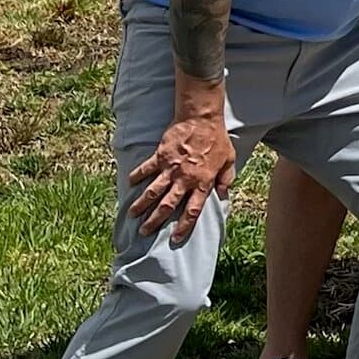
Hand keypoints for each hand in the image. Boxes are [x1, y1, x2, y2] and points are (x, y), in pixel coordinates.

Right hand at [127, 112, 236, 244]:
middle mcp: (184, 179)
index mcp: (202, 183)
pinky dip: (137, 176)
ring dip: (141, 204)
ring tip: (132, 215)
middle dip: (155, 221)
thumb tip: (223, 194)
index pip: (192, 210)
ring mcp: (170, 168)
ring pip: (152, 191)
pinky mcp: (160, 156)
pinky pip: (145, 169)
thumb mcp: (229, 161)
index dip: (184, 226)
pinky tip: (129, 184)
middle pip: (167, 206)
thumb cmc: (218, 140)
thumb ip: (225, 179)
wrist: (202, 119)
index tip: (176, 239)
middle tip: (143, 232)